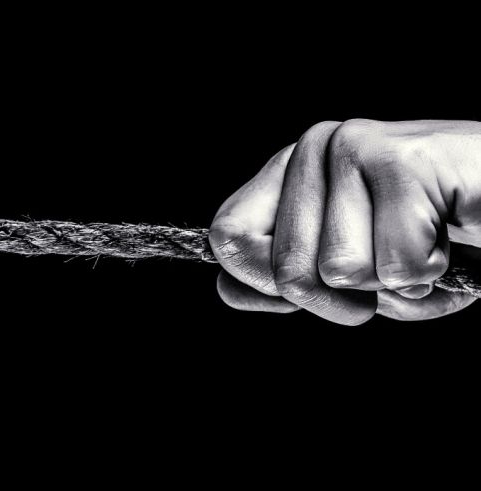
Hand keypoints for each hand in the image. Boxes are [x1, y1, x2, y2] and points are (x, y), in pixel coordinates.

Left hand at [209, 120, 480, 323]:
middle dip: (343, 300)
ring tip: (422, 244)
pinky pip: (397, 266)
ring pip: (340, 270)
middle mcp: (314, 148)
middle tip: (387, 272)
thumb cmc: (432, 240)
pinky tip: (448, 232)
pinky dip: (434, 273)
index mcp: (290, 171)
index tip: (315, 290)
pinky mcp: (405, 158)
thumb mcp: (348, 273)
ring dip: (391, 284)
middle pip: (286, 270)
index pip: (227, 236)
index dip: (261, 281)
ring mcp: (355, 146)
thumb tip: (226, 289)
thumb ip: (284, 280)